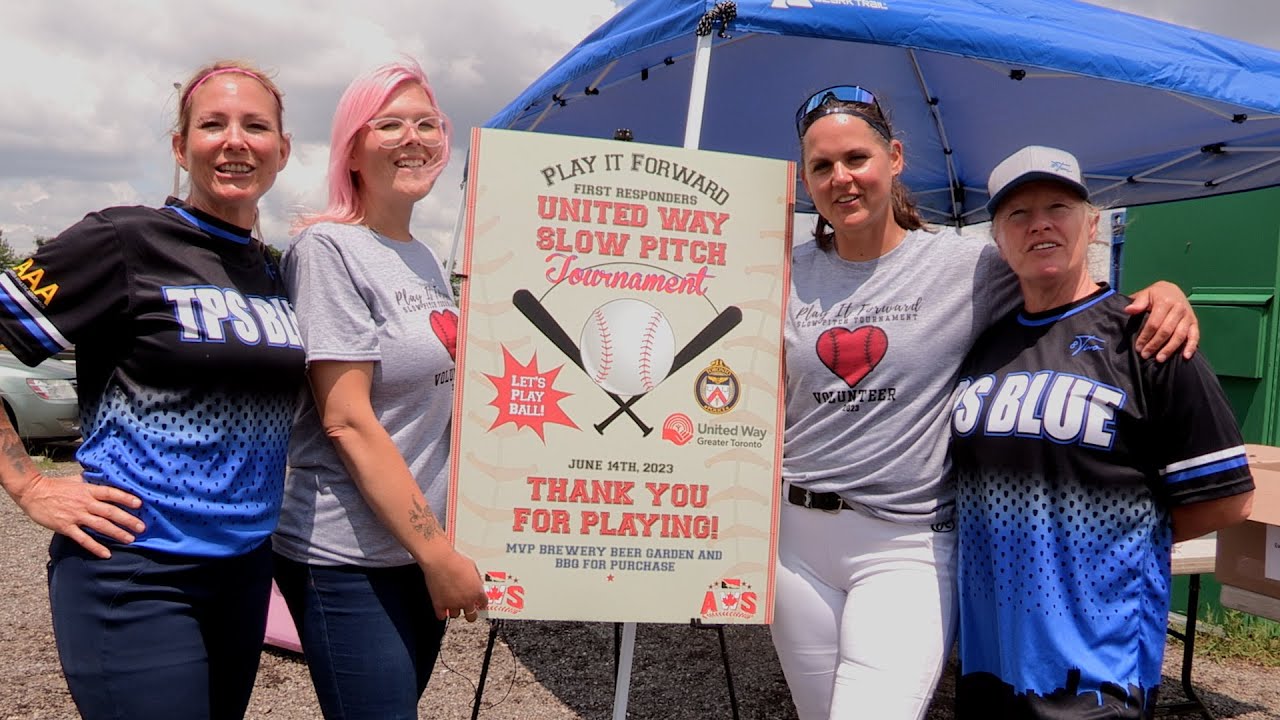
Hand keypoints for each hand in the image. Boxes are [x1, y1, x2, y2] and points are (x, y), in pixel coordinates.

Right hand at [15, 474, 143, 558]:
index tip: (139, 504)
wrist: (33, 492)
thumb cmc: (56, 485)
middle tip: (142, 527)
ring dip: (117, 533)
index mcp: (88, 490)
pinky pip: (83, 539)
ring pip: (100, 526)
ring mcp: (76, 516)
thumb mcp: (77, 479)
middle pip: (110, 512)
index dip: (125, 498)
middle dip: (128, 520)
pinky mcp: (66, 527)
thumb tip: (107, 477)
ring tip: (130, 539)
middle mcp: (85, 503)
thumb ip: (92, 481)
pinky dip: (96, 547)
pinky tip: (106, 554)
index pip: (111, 493)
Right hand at [420, 545, 488, 621]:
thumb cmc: (455, 561)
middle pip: (472, 616)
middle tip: (469, 610)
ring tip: (453, 604)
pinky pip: (442, 616)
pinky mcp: (439, 605)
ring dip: (455, 610)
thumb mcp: (473, 566)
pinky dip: (442, 613)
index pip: (483, 603)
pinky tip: (442, 608)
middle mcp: (466, 600)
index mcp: (477, 591)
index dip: (481, 603)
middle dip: (471, 614)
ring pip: (456, 615)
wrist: (440, 561)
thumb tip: (477, 581)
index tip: (479, 603)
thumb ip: (476, 577)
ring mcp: (453, 604)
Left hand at [1125, 280, 1198, 361]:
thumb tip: (1128, 310)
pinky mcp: (1194, 322)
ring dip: (1170, 349)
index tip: (1138, 347)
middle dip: (1155, 344)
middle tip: (1145, 355)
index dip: (1145, 336)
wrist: (1172, 290)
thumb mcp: (1145, 294)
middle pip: (1166, 331)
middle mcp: (1179, 309)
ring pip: (1180, 335)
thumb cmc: (1156, 295)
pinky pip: (1195, 336)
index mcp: (1165, 302)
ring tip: (1159, 359)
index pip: (1154, 323)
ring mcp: (1188, 316)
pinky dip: (1191, 346)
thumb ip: (1138, 303)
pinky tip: (1185, 356)